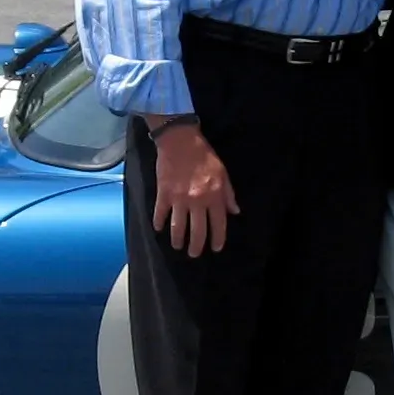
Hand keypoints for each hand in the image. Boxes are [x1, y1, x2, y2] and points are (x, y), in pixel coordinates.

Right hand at [151, 125, 238, 255]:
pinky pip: (160, 213)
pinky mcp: (163, 194)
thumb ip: (228, 194)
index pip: (218, 223)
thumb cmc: (203, 155)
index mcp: (214, 196)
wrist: (179, 140)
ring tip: (178, 246)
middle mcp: (197, 201)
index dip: (217, 239)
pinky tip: (158, 229)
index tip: (215, 248)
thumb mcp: (222, 172)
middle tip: (194, 254)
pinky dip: (159, 223)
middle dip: (196, 246)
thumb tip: (235, 211)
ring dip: (178, 240)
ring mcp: (179, 199)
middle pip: (198, 231)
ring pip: (178, 227)